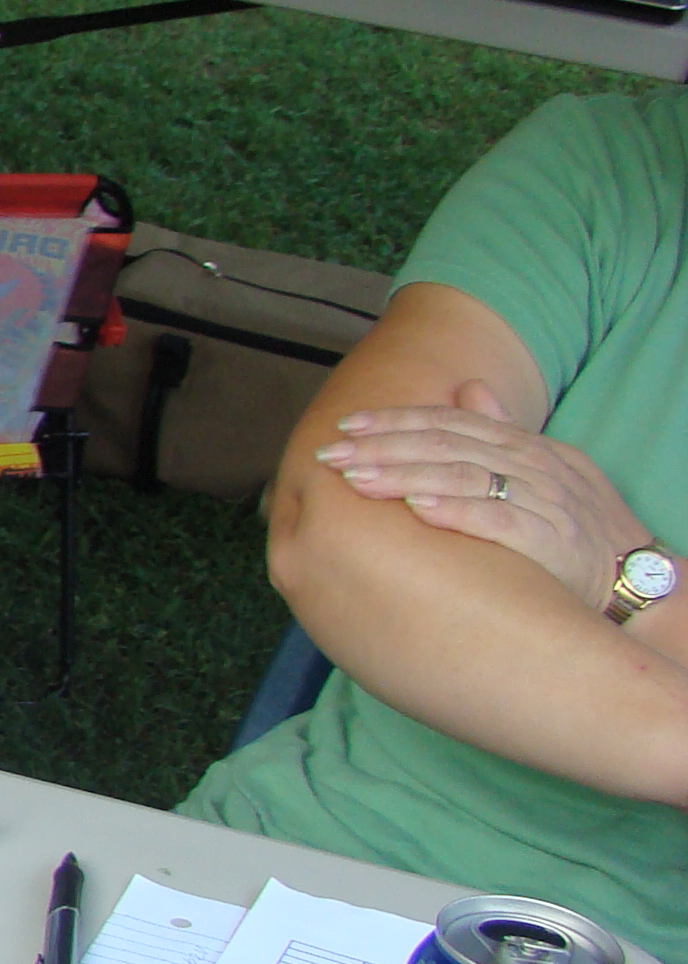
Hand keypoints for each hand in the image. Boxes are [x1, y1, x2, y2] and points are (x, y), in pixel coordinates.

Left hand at [315, 381, 649, 611]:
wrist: (633, 577)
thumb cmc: (577, 526)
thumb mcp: (545, 468)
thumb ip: (503, 429)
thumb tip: (467, 386)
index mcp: (524, 445)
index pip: (451, 422)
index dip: (396, 420)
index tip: (346, 426)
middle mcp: (533, 464)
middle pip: (446, 444)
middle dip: (382, 446)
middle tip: (331, 454)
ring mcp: (545, 499)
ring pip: (464, 475)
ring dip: (405, 474)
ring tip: (358, 478)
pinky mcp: (553, 539)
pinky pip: (500, 518)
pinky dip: (457, 509)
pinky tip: (417, 507)